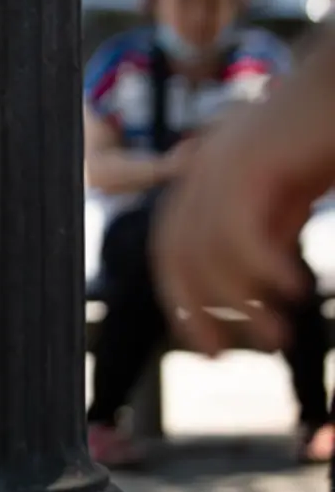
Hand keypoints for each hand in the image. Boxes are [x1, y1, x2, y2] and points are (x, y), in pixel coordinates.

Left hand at [152, 97, 332, 355]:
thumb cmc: (322, 136)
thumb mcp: (287, 194)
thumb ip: (264, 228)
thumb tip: (253, 284)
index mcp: (201, 178)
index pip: (172, 250)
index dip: (182, 301)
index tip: (207, 346)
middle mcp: (199, 171)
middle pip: (176, 254)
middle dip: (194, 309)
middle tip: (223, 355)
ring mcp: (218, 165)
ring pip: (209, 251)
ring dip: (241, 302)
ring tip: (276, 336)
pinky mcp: (248, 163)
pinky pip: (238, 232)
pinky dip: (262, 269)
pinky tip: (296, 291)